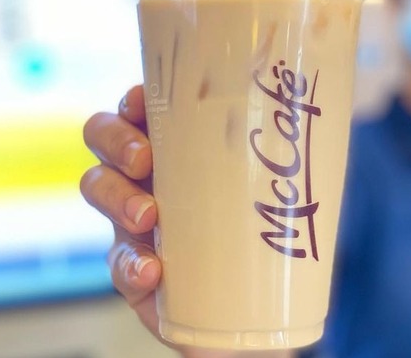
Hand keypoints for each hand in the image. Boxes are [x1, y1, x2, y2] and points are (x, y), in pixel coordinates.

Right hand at [80, 85, 293, 357]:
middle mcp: (143, 176)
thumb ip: (273, 156)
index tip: (144, 102)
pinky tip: (153, 271)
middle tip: (144, 162)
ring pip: (98, 188)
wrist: (253, 310)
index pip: (136, 109)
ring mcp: (130, 221)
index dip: (132, 100)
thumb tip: (313, 102)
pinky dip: (132, 265)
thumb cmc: (260, 235)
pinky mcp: (130, 269)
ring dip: (118, 198)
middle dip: (117, 141)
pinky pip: (117, 262)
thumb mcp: (266, 189)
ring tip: (148, 217)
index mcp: (173, 148)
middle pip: (101, 137)